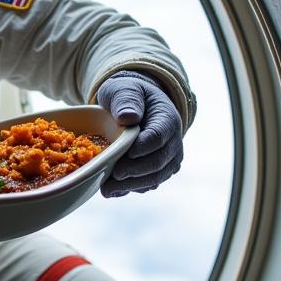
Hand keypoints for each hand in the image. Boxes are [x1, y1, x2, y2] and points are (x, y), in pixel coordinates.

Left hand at [96, 71, 182, 196]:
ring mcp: (168, 159)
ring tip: (107, 189)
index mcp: (166, 118)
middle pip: (159, 162)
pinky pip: (148, 184)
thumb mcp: (123, 89)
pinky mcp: (158, 171)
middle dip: (135, 171)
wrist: (135, 107)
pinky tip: (112, 191)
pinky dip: (130, 189)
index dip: (143, 147)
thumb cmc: (127, 96)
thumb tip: (128, 117)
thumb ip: (125, 99)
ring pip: (155, 178)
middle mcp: (173, 141)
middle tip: (113, 175)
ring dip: (132, 185)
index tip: (124, 153)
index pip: (159, 136)